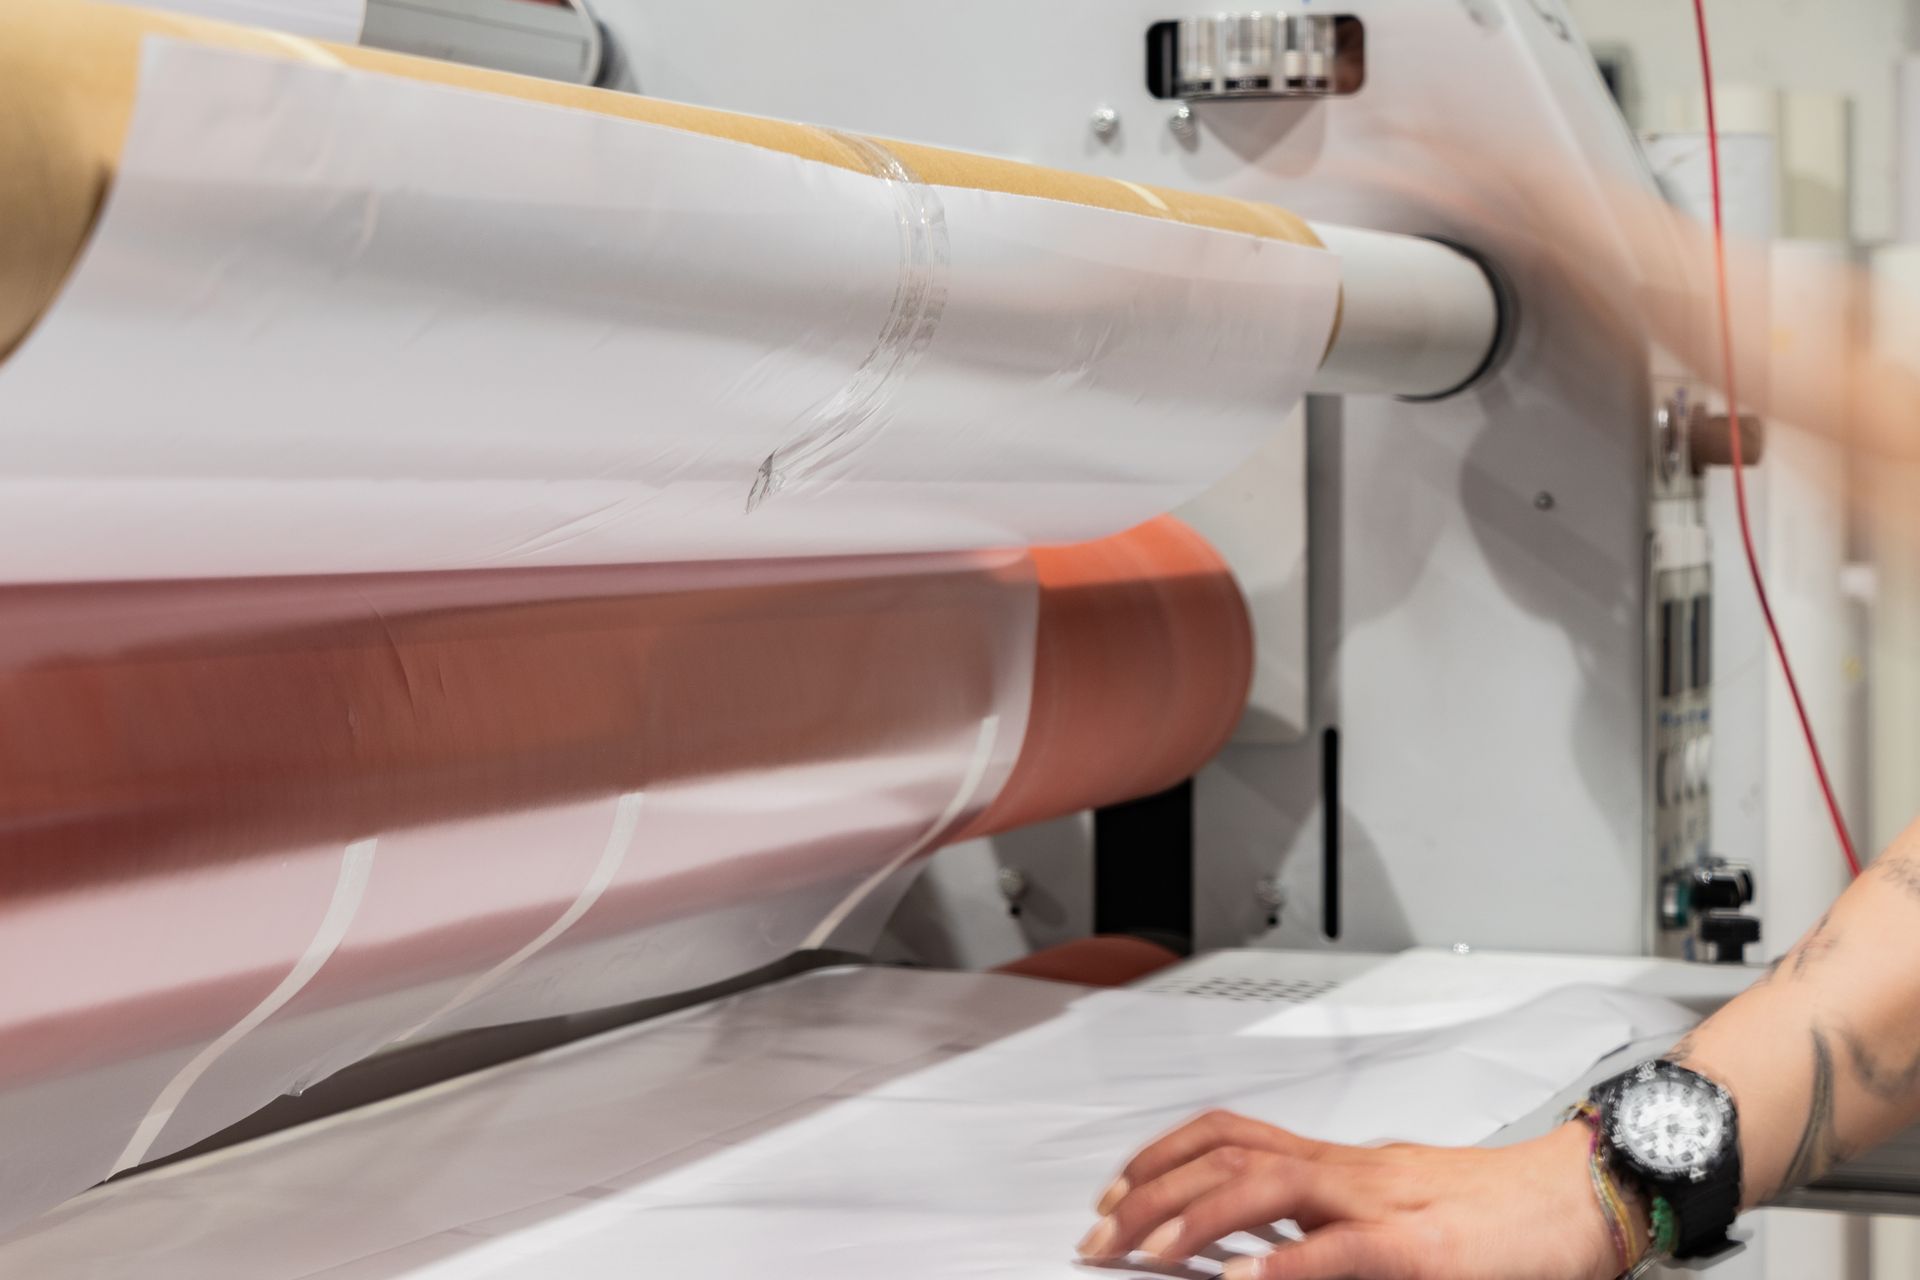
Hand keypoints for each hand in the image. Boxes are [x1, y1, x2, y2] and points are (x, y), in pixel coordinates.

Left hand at [1076, 1111, 1626, 1279]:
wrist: (1584, 1199)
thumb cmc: (1497, 1213)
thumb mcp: (1395, 1212)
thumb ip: (1330, 1229)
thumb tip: (1264, 1256)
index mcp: (1339, 1164)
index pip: (1229, 1135)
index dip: (1160, 1156)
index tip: (1114, 1192)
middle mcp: (1347, 1170)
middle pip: (1225, 1154)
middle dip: (1149, 1191)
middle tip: (1099, 1233)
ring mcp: (1381, 1202)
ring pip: (1263, 1183)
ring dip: (1190, 1218)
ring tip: (1142, 1250)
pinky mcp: (1422, 1248)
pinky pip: (1338, 1248)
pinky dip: (1283, 1264)